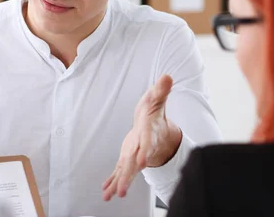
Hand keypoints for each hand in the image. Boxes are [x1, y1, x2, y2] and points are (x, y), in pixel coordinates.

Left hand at [102, 74, 181, 200]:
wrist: (157, 128)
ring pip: (126, 171)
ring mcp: (134, 154)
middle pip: (135, 163)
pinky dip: (113, 181)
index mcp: (149, 133)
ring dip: (119, 184)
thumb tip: (167, 77)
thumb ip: (161, 90)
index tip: (143, 163)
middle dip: (128, 177)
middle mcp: (142, 147)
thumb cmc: (154, 113)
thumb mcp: (157, 99)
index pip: (147, 143)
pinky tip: (106, 191)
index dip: (145, 152)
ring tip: (111, 196)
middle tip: (122, 191)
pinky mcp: (128, 158)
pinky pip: (120, 171)